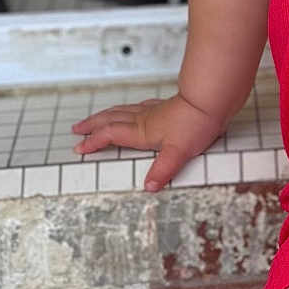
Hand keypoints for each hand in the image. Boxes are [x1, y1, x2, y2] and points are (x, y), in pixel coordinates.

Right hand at [70, 92, 222, 190]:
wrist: (211, 101)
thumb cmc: (196, 123)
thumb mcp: (178, 153)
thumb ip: (162, 170)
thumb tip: (149, 187)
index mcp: (141, 131)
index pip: (110, 135)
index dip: (93, 142)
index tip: (79, 149)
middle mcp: (143, 119)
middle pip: (110, 119)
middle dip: (92, 125)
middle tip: (77, 129)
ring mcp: (153, 111)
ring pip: (122, 111)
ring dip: (105, 115)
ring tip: (96, 119)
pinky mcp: (164, 106)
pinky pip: (137, 106)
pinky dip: (127, 109)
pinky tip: (132, 110)